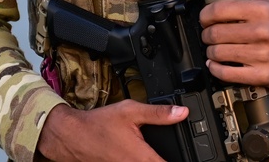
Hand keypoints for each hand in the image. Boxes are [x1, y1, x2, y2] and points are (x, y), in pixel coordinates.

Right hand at [37, 100, 187, 161]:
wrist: (72, 137)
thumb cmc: (99, 124)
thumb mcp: (131, 111)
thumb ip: (158, 113)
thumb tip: (182, 112)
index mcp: (142, 157)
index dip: (184, 160)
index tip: (196, 156)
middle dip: (170, 158)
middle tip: (182, 153)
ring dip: (156, 159)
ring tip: (159, 151)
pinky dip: (144, 161)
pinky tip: (145, 155)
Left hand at [199, 0, 268, 88]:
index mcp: (262, 9)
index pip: (219, 10)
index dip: (205, 15)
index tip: (205, 18)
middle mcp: (263, 32)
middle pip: (216, 33)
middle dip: (207, 34)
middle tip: (209, 34)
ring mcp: (263, 55)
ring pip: (219, 53)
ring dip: (211, 51)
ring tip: (214, 47)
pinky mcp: (262, 75)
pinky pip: (227, 73)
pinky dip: (217, 69)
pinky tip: (217, 63)